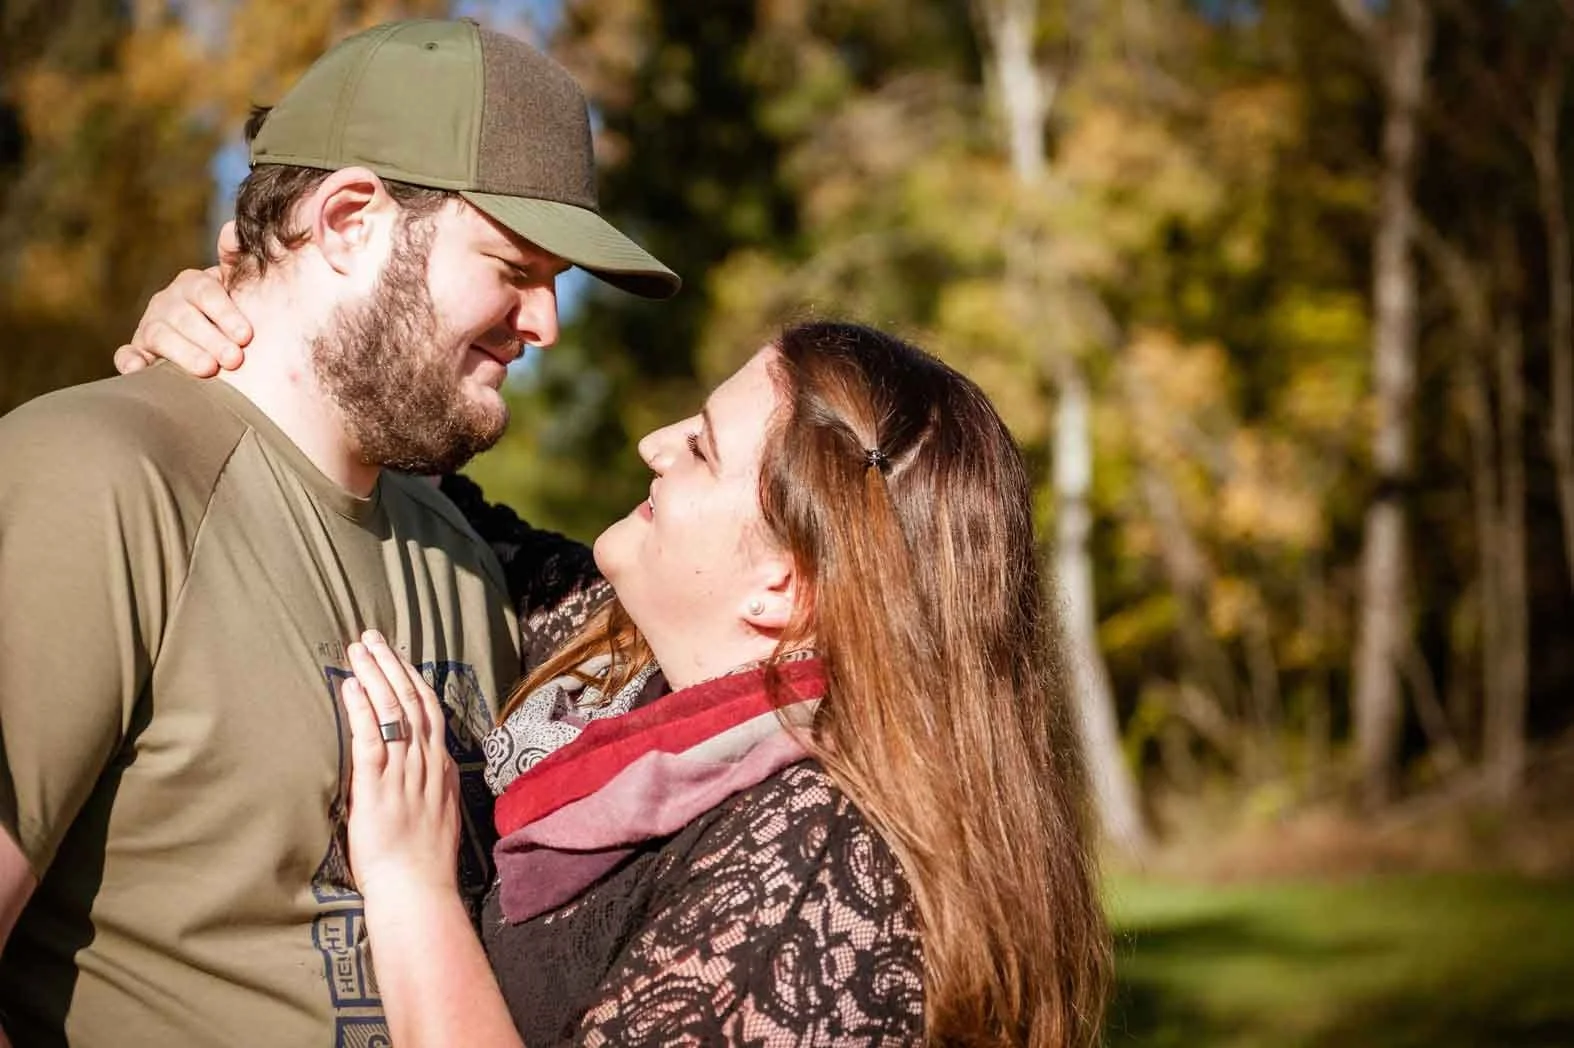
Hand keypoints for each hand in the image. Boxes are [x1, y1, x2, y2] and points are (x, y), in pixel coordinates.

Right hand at [115, 221, 251, 376]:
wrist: (216, 336)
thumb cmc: (234, 312)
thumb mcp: (239, 286)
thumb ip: (239, 261)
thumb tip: (233, 230)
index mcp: (194, 284)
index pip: (206, 292)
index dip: (225, 312)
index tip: (245, 335)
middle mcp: (168, 302)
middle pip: (184, 317)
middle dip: (210, 338)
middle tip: (234, 359)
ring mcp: (151, 326)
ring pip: (160, 336)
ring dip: (183, 353)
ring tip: (208, 370)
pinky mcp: (139, 352)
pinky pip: (128, 354)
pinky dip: (130, 361)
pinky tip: (139, 371)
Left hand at [339, 630, 460, 901]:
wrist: (420, 892)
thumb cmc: (425, 865)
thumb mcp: (439, 816)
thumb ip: (433, 787)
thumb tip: (427, 771)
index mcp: (441, 769)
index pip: (429, 711)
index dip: (411, 679)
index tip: (396, 656)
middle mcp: (427, 764)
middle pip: (412, 701)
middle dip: (392, 665)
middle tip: (372, 637)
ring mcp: (404, 774)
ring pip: (393, 711)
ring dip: (375, 675)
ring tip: (358, 649)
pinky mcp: (379, 788)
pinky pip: (371, 739)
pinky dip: (361, 708)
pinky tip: (351, 686)